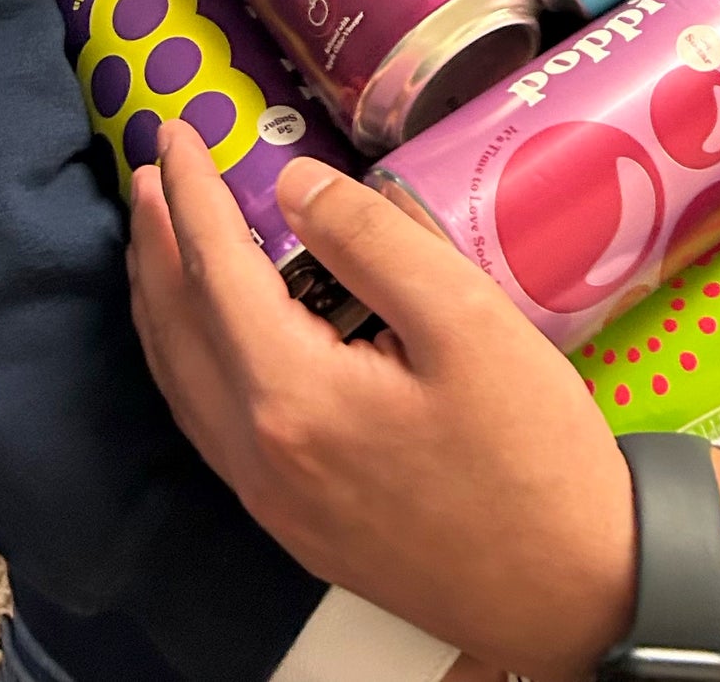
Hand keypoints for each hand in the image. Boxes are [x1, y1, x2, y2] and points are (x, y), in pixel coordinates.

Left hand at [128, 125, 633, 681]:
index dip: (191, 194)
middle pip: (176, 329)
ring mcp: (271, 499)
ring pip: (183, 383)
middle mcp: (259, 454)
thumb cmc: (532, 450)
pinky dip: (189, 358)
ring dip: (161, 301)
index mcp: (292, 397)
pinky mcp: (295, 524)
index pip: (215, 271)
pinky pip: (209, 424)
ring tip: (159, 238)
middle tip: (148, 169)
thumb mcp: (466, 319)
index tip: (175, 130)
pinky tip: (209, 335)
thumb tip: (293, 184)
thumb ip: (372, 241)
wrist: (571, 589)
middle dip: (157, 242)